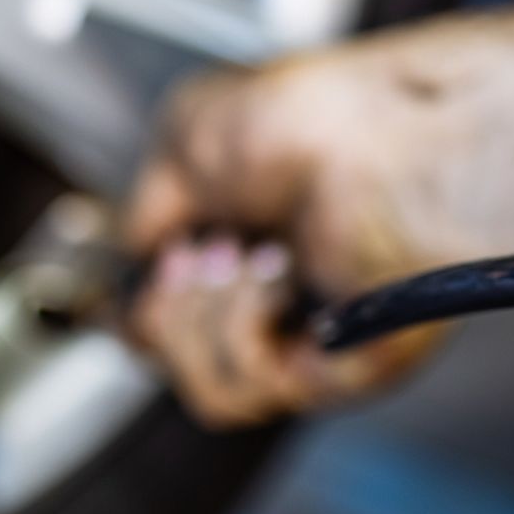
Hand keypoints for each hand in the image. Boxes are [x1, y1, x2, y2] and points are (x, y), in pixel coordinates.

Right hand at [124, 41, 450, 427]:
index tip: (158, 265)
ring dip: (202, 322)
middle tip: (204, 251)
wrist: (379, 136)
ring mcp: (320, 341)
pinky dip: (240, 331)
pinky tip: (271, 278)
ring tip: (242, 259)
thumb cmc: (314, 119)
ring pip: (214, 394)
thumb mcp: (187, 138)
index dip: (150, 311)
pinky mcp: (347, 370)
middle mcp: (288, 303)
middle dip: (171, 309)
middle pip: (183, 366)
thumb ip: (146, 210)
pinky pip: (253, 392)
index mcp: (255, 251)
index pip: (178, 328)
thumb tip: (134, 256)